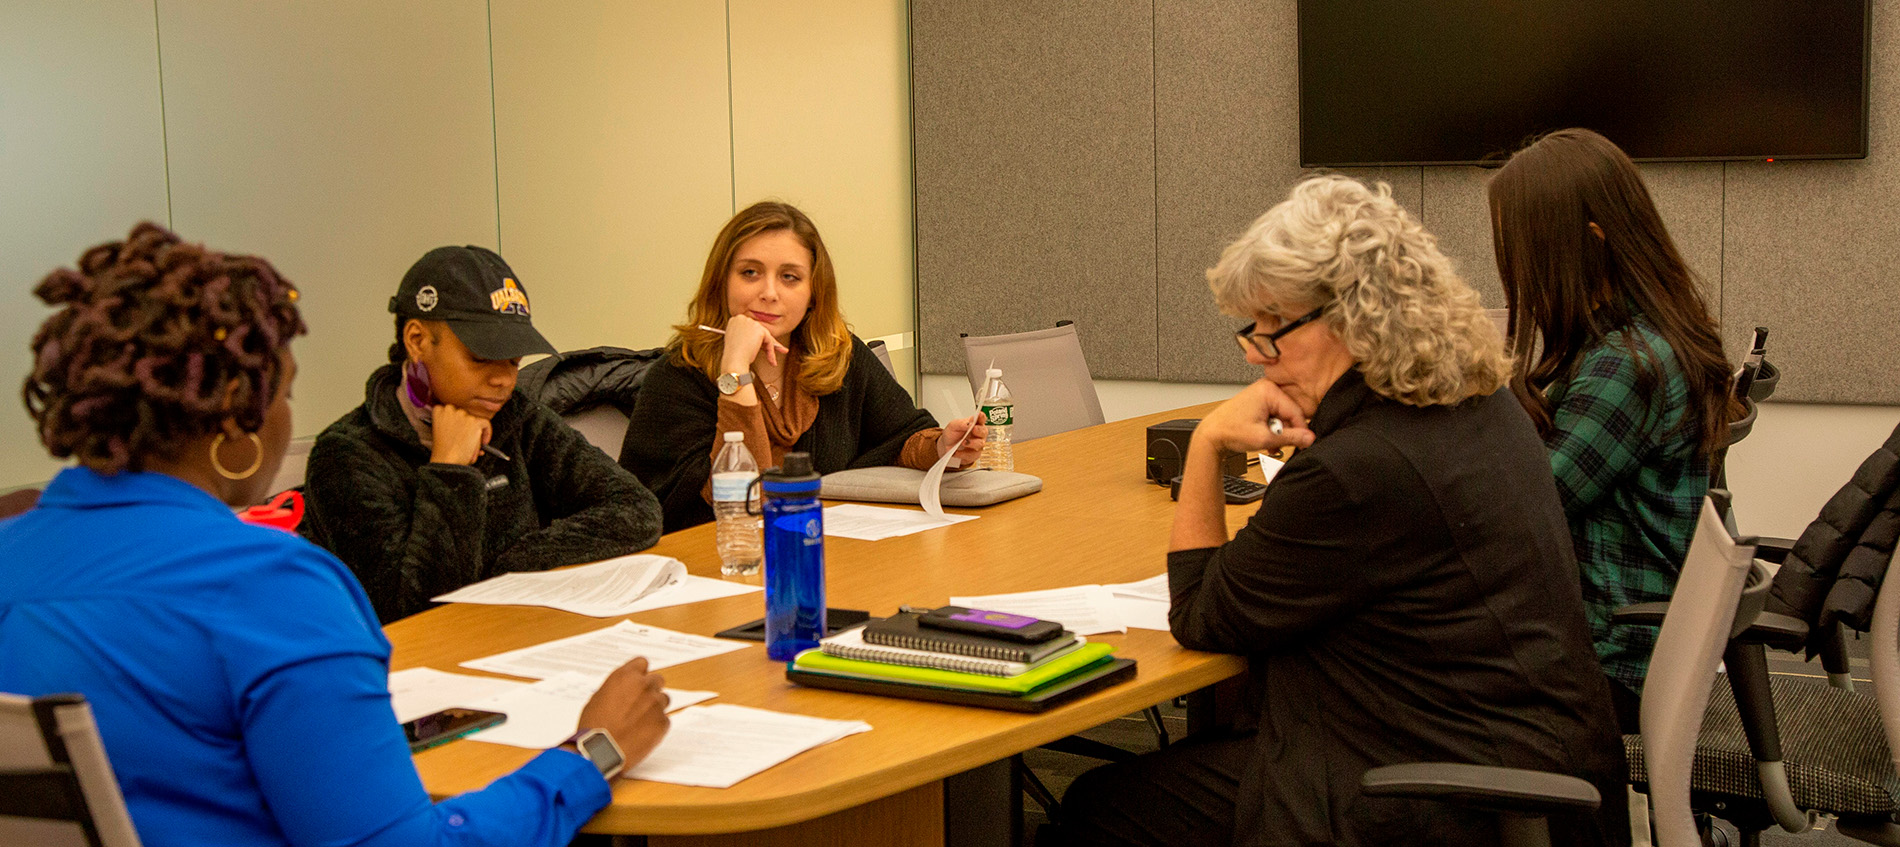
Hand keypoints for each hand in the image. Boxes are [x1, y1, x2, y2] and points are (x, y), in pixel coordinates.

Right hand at [428, 404, 491, 464]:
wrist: (446, 459)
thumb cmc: (442, 451)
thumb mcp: (441, 434)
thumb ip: (451, 426)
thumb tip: (464, 427)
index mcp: (439, 412)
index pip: (449, 409)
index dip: (455, 420)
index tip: (457, 429)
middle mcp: (450, 410)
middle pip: (463, 415)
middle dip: (466, 428)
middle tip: (465, 440)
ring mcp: (463, 415)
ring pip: (474, 421)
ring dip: (474, 434)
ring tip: (470, 447)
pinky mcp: (474, 422)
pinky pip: (485, 423)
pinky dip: (487, 433)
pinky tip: (483, 443)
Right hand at [576, 657, 669, 769]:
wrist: (601, 751)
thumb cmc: (594, 728)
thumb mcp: (597, 698)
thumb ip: (616, 688)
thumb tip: (622, 689)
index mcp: (626, 677)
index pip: (642, 663)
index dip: (639, 673)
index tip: (638, 680)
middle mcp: (644, 686)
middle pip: (657, 679)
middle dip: (650, 689)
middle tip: (639, 702)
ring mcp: (656, 704)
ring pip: (664, 699)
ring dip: (655, 706)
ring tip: (639, 720)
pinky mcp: (663, 722)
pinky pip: (664, 719)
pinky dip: (656, 725)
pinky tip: (642, 733)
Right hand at [720, 315, 790, 372]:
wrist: (733, 361)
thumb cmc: (733, 355)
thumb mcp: (738, 342)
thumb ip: (747, 336)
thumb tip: (761, 338)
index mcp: (735, 320)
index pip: (750, 327)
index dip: (757, 338)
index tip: (762, 347)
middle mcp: (742, 318)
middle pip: (759, 330)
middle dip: (768, 342)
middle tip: (779, 350)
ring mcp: (751, 323)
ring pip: (765, 335)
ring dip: (770, 348)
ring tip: (772, 361)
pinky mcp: (759, 330)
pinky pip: (769, 341)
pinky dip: (771, 352)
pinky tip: (771, 361)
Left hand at [938, 414, 986, 466]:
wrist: (945, 447)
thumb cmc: (952, 435)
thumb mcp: (953, 426)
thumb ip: (962, 423)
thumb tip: (971, 423)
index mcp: (974, 424)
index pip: (981, 419)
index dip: (982, 417)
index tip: (979, 415)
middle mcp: (978, 434)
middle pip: (984, 432)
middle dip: (979, 430)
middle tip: (973, 429)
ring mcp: (977, 445)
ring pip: (980, 444)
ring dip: (972, 443)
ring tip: (963, 442)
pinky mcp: (973, 455)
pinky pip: (972, 455)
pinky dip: (963, 454)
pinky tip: (956, 452)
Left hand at [1193, 379, 1315, 455]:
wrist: (1211, 434)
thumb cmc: (1229, 431)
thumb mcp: (1264, 438)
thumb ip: (1290, 438)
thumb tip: (1309, 438)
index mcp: (1268, 390)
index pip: (1296, 412)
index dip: (1301, 431)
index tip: (1303, 444)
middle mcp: (1266, 388)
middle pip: (1290, 414)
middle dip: (1286, 432)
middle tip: (1278, 445)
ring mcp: (1262, 394)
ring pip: (1282, 416)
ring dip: (1278, 433)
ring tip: (1269, 444)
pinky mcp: (1259, 401)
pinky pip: (1274, 415)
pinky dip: (1272, 429)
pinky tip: (1266, 438)